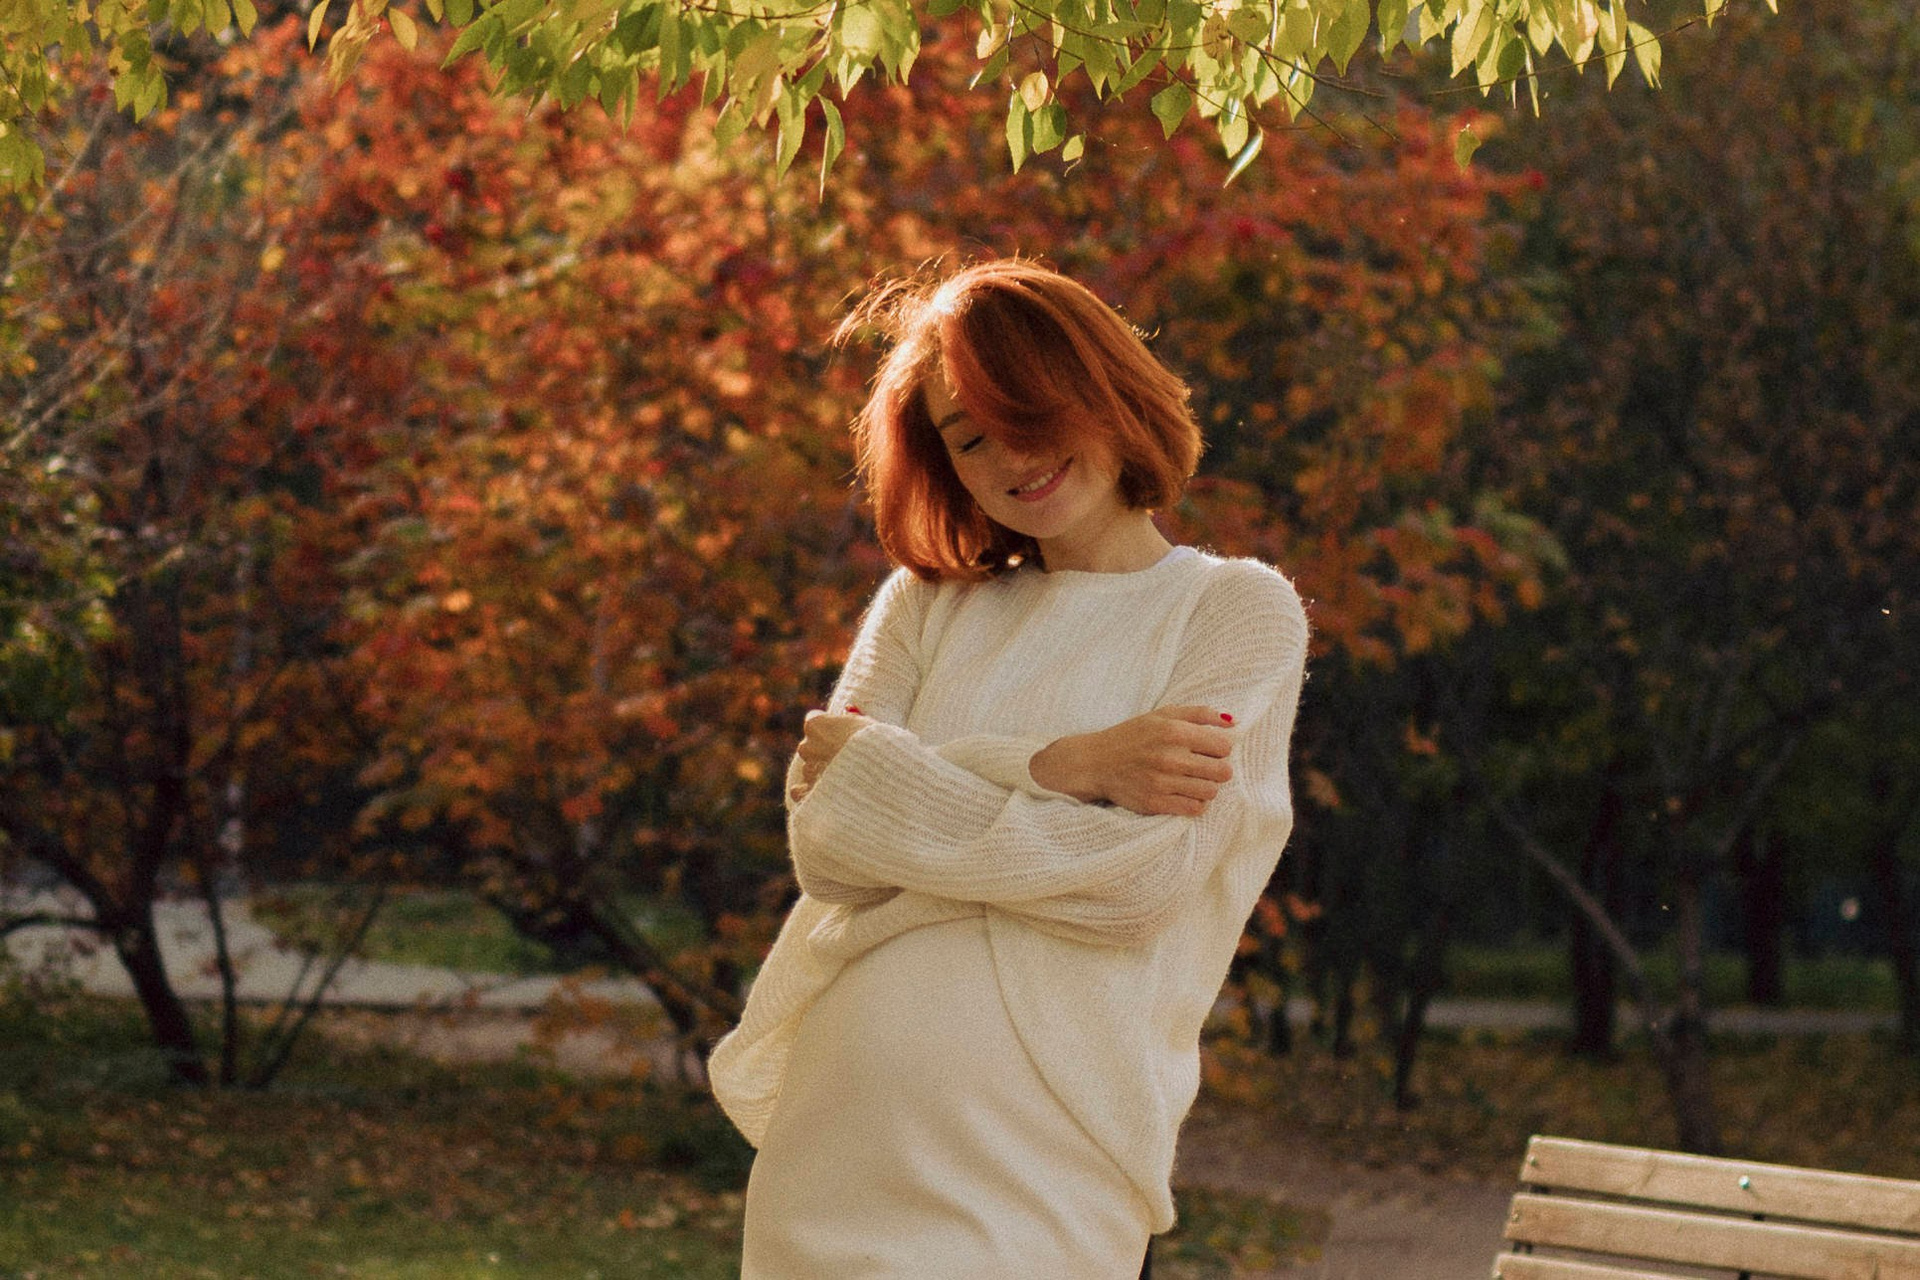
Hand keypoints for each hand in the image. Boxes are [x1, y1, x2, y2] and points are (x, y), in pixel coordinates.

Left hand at [788, 709, 871, 803]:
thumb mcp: (866, 723)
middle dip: (823, 750)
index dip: (828, 727)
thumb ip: (852, 718)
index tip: (839, 732)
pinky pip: (800, 792)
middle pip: (810, 745)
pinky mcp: (810, 792)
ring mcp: (808, 770)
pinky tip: (814, 793)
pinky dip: (806, 793)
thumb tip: (848, 711)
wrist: (879, 773)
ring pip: (810, 769)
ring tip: (846, 776)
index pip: (814, 720)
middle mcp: (806, 746)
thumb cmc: (876, 745)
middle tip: (845, 756)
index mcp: (816, 725)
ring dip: (822, 771)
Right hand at [1029, 705, 1235, 817]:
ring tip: (1193, 780)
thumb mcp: (1163, 714)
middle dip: (1217, 770)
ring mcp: (1162, 783)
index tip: (1209, 750)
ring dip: (1207, 787)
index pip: (1224, 747)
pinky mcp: (1155, 803)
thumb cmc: (1133, 735)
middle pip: (1222, 772)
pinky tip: (1185, 794)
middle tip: (1203, 767)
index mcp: (1174, 731)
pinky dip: (1195, 803)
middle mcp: (1170, 757)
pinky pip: (1195, 809)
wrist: (1096, 762)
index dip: (1220, 749)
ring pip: (1211, 792)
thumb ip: (1200, 714)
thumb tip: (1234, 721)